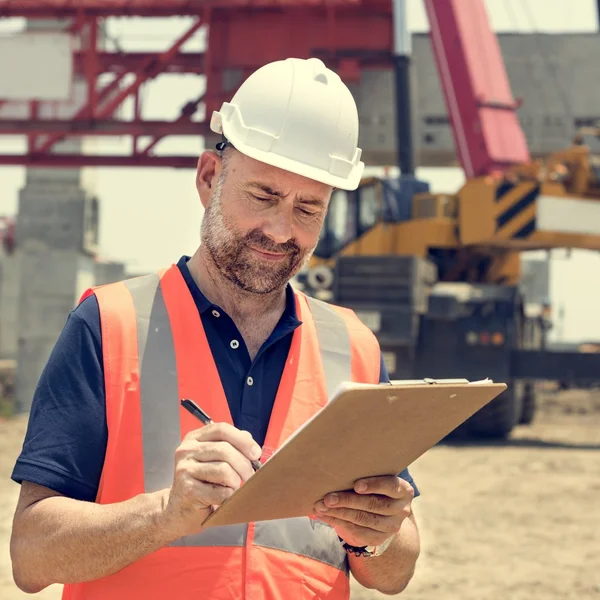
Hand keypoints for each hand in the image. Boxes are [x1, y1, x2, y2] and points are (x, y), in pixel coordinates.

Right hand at [161, 423, 261, 537]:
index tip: (256, 453)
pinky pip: (221, 491)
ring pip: (224, 470)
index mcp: (193, 439)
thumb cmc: (201, 483)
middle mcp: (186, 451)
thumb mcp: (213, 459)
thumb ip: (230, 446)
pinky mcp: (188, 490)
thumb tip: (250, 442)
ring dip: (236, 481)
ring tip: (233, 487)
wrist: (179, 510)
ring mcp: (185, 470)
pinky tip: (223, 498)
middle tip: (250, 476)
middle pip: (225, 449)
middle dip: (244, 464)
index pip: (221, 429)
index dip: (242, 440)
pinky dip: (229, 496)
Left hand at [313, 476, 413, 547]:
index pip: (391, 486)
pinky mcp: (378, 538)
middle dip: (348, 501)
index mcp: (404, 491)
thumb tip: (338, 465)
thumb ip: (367, 472)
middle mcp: (401, 510)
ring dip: (338, 513)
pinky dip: (338, 522)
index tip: (356, 485)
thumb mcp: (379, 476)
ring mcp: (391, 527)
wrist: (386, 510)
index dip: (374, 485)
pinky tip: (325, 515)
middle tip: (328, 498)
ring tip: (321, 506)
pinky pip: (356, 532)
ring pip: (362, 519)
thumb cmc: (376, 484)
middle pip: (373, 505)